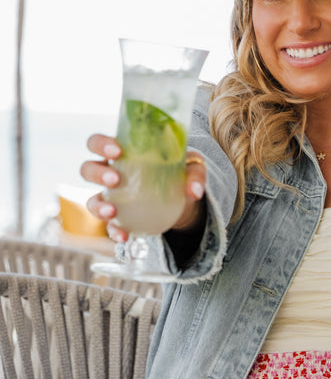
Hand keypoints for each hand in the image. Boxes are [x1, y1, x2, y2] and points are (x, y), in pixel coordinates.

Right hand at [80, 134, 206, 242]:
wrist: (184, 203)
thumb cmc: (180, 174)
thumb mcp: (192, 168)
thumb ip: (194, 174)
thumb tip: (194, 191)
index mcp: (123, 153)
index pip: (98, 143)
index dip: (100, 144)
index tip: (116, 151)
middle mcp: (110, 174)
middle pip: (88, 169)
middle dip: (97, 173)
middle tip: (116, 179)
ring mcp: (112, 198)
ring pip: (91, 200)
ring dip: (98, 205)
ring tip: (112, 211)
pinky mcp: (119, 219)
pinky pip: (109, 226)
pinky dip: (114, 232)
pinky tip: (124, 236)